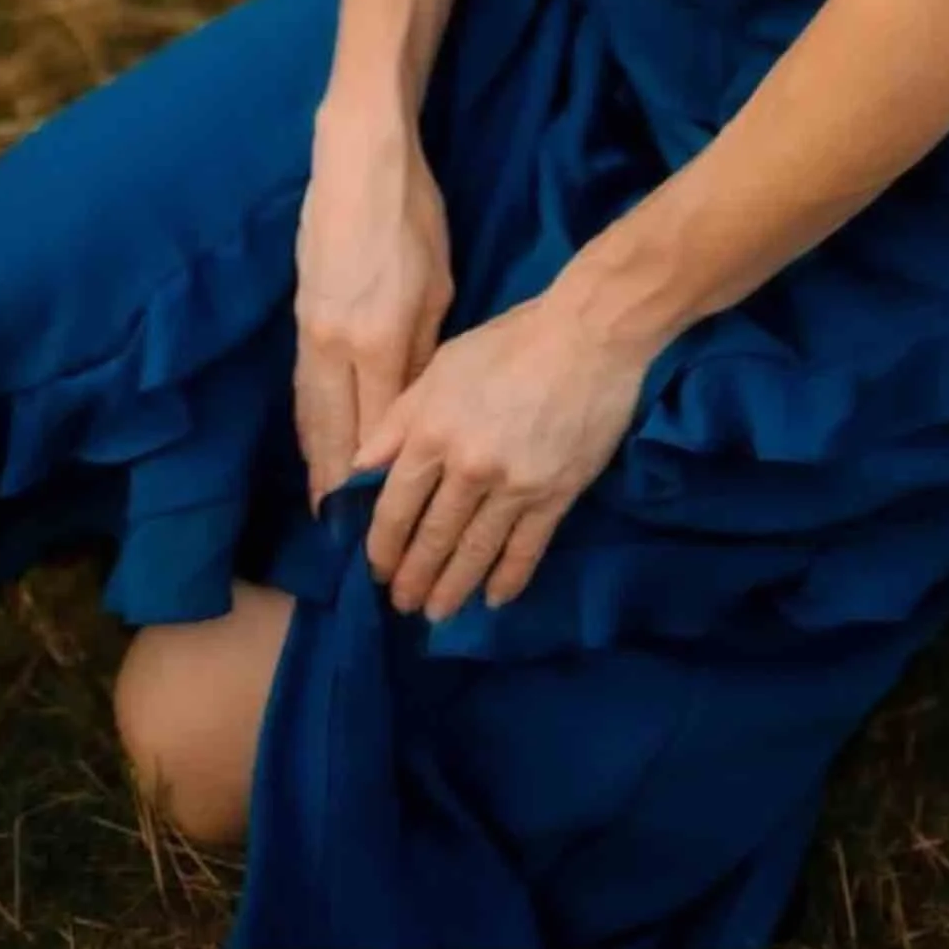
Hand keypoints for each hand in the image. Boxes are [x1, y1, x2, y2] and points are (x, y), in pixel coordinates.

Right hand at [293, 101, 454, 510]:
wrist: (358, 160)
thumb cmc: (413, 218)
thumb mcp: (438, 288)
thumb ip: (423, 353)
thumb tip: (415, 409)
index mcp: (378, 341)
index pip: (375, 432)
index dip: (377, 483)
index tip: (384, 522)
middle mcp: (335, 346)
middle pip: (333, 435)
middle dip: (336, 489)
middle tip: (346, 540)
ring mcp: (311, 331)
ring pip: (310, 413)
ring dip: (316, 462)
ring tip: (324, 508)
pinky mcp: (299, 315)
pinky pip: (303, 385)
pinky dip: (307, 422)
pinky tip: (313, 444)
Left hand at [353, 290, 651, 621]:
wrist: (589, 335)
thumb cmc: (509, 342)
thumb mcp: (441, 367)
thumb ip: (399, 420)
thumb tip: (360, 467)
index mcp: (432, 432)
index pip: (396, 506)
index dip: (382, 545)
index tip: (375, 568)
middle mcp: (467, 467)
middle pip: (432, 537)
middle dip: (412, 576)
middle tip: (401, 604)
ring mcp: (514, 486)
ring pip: (474, 551)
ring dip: (452, 588)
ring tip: (437, 613)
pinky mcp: (555, 495)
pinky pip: (526, 549)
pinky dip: (508, 579)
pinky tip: (494, 599)